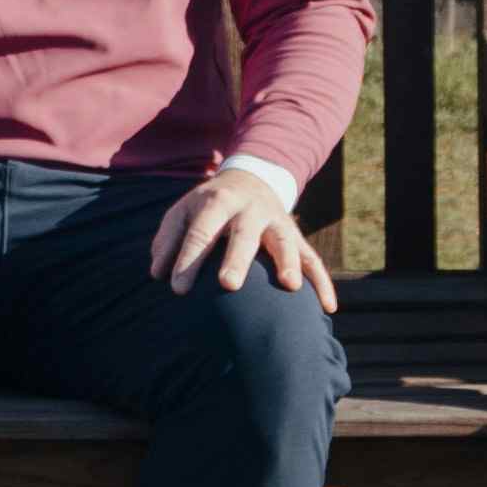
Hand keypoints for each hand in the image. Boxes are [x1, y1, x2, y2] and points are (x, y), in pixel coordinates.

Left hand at [152, 153, 326, 303]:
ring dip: (288, 261)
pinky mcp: (297, 236)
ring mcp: (277, 221)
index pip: (201, 231)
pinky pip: (314, 259)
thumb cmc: (208, 206)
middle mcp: (251, 209)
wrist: (251, 178)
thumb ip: (168, 240)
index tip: (178, 289)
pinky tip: (328, 308)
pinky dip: (323, 282)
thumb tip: (157, 273)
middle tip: (228, 285)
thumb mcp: (183, 212)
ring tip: (290, 286)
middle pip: (245, 233)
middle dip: (238, 258)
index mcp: (218, 201)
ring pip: (285, 241)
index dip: (188, 259)